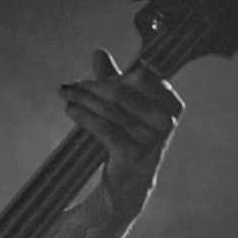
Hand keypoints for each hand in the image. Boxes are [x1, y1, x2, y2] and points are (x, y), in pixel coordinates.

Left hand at [60, 50, 182, 209]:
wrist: (130, 184)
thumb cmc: (129, 138)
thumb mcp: (123, 107)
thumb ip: (113, 80)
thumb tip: (98, 52)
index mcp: (172, 103)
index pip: (141, 77)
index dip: (112, 77)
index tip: (86, 80)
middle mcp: (167, 120)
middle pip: (122, 92)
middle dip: (91, 88)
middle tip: (68, 88)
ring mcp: (152, 139)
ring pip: (110, 110)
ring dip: (83, 100)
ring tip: (65, 96)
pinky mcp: (134, 155)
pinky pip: (104, 129)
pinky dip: (84, 116)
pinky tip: (70, 110)